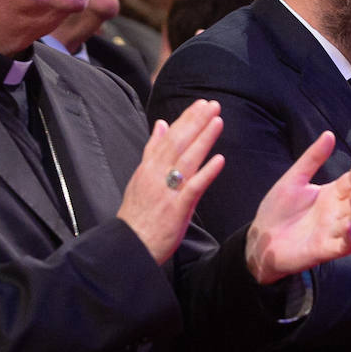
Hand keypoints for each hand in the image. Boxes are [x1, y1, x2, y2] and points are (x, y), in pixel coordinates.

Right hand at [118, 100, 226, 264]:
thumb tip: (161, 124)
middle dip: (197, 122)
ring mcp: (167, 191)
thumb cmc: (137, 214)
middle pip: (178, 143)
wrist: (130, 247)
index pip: (170, 137)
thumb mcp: (140, 177)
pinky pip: (193, 187)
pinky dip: (206, 172)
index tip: (201, 104)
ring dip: (203, 139)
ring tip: (218, 121)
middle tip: (213, 105)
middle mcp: (157, 175)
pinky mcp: (177, 209)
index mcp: (149, 167)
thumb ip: (152, 150)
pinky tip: (220, 159)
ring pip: (187, 160)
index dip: (186, 119)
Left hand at [246, 131, 350, 284]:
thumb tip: (329, 134)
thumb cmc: (277, 210)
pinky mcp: (325, 250)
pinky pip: (345, 246)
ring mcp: (333, 232)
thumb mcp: (294, 180)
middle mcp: (336, 213)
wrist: (259, 239)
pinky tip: (347, 225)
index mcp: (331, 195)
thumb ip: (312, 159)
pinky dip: (350, 238)